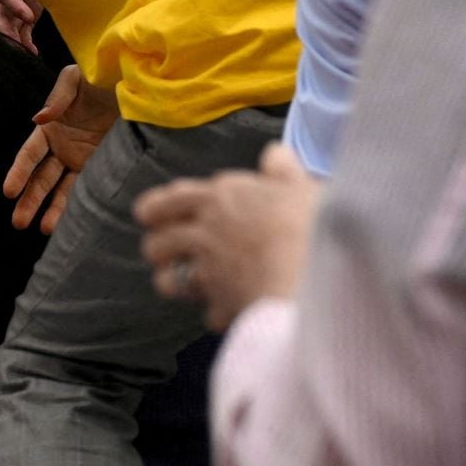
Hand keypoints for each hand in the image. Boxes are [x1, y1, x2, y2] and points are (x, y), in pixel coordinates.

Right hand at [0, 0, 40, 55]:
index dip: (16, 8)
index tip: (31, 18)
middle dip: (6, 35)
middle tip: (18, 48)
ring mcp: (15, 11)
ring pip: (8, 30)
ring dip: (15, 43)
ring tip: (24, 55)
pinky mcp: (24, 21)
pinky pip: (21, 34)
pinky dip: (26, 45)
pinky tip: (33, 53)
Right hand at [4, 64, 117, 233]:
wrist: (139, 81)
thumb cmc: (103, 75)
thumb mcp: (78, 78)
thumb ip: (58, 97)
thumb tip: (39, 119)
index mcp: (50, 129)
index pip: (29, 155)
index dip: (19, 172)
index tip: (9, 192)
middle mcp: (62, 148)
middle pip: (41, 179)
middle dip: (29, 200)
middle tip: (19, 222)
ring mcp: (81, 160)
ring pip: (61, 190)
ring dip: (52, 210)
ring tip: (45, 229)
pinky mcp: (101, 168)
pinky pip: (86, 189)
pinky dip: (77, 206)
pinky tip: (71, 222)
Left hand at [135, 143, 319, 330]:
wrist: (317, 273)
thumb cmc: (312, 222)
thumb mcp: (302, 185)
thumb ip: (283, 170)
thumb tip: (274, 153)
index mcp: (220, 197)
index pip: (170, 200)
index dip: (155, 208)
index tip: (149, 214)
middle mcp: (205, 233)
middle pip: (157, 243)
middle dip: (157, 249)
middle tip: (163, 252)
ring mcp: (208, 271)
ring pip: (168, 280)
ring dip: (174, 281)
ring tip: (185, 283)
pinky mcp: (218, 304)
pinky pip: (209, 311)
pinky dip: (220, 311)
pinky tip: (232, 309)